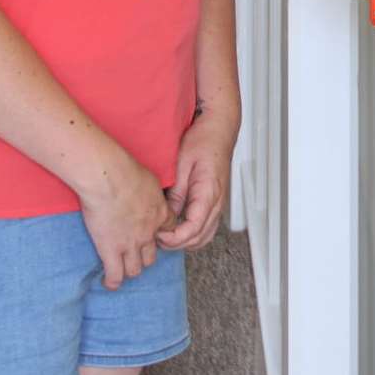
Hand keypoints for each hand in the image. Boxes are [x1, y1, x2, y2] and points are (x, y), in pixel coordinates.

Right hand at [78, 150, 172, 290]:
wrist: (108, 178)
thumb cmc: (126, 171)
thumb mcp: (149, 178)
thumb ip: (150, 190)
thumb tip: (145, 189)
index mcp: (159, 214)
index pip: (168, 231)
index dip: (160, 235)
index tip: (153, 235)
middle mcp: (148, 233)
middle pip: (151, 256)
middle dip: (144, 257)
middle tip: (134, 255)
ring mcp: (130, 244)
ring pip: (135, 269)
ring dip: (129, 270)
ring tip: (122, 271)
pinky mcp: (110, 250)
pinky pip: (115, 274)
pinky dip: (112, 281)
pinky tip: (109, 283)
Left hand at [156, 111, 236, 251]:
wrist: (219, 129)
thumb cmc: (203, 141)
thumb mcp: (182, 164)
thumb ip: (176, 193)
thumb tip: (167, 216)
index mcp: (209, 193)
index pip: (193, 229)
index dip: (174, 239)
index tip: (157, 235)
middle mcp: (217, 202)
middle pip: (199, 238)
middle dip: (177, 244)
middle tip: (156, 238)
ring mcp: (218, 203)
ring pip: (204, 236)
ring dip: (185, 241)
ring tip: (164, 234)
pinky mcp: (215, 201)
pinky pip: (206, 227)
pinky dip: (192, 234)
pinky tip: (176, 228)